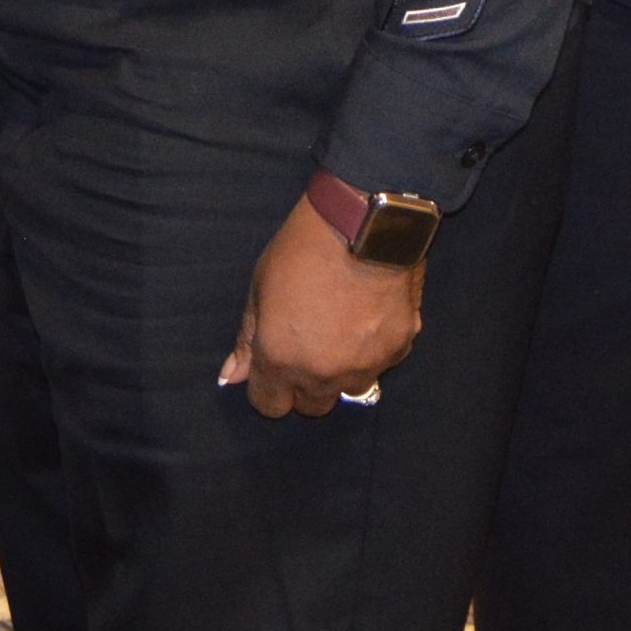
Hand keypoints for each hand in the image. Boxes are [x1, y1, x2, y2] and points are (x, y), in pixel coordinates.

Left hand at [218, 194, 423, 417]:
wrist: (365, 223)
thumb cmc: (303, 248)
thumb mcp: (261, 285)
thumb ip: (247, 337)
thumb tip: (232, 376)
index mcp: (281, 360)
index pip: (269, 405)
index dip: (268, 385)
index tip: (274, 361)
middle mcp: (323, 375)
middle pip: (311, 406)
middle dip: (305, 383)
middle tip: (309, 343)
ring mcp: (365, 366)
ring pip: (349, 389)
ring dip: (342, 371)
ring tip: (343, 328)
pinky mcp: (399, 350)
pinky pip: (381, 363)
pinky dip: (374, 348)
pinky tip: (370, 314)